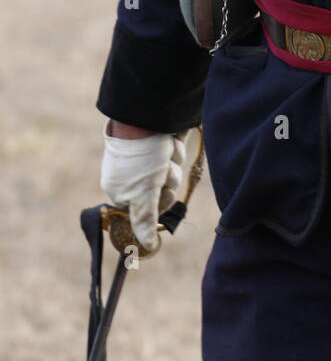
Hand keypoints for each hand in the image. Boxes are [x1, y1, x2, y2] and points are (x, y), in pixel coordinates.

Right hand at [101, 123, 185, 252]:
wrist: (151, 113)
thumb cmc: (141, 155)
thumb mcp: (142, 191)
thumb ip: (143, 220)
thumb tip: (144, 246)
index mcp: (121, 190)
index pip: (144, 214)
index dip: (154, 204)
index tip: (154, 192)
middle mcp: (136, 177)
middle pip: (163, 195)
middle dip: (166, 182)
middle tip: (157, 170)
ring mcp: (151, 161)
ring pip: (173, 176)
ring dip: (173, 165)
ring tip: (163, 151)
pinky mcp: (165, 146)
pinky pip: (178, 159)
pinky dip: (177, 151)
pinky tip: (170, 141)